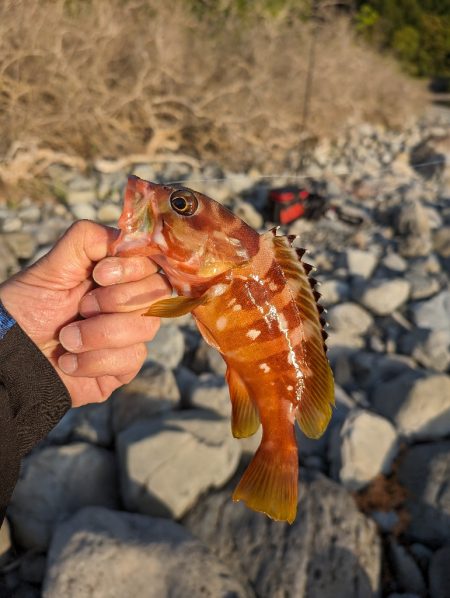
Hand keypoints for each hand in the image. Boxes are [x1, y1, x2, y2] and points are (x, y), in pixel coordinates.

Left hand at [0, 220, 170, 406]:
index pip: (152, 262)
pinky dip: (94, 360)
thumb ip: (87, 239)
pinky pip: (131, 358)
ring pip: (146, 326)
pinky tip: (69, 362)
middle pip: (157, 292)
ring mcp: (129, 336)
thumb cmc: (28, 309)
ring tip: (67, 338)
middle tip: (81, 307)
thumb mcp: (52, 266)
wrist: (9, 356)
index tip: (99, 274)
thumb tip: (126, 237)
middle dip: (115, 300)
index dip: (133, 267)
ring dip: (100, 332)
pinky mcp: (124, 367)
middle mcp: (128, 302)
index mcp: (116, 274)